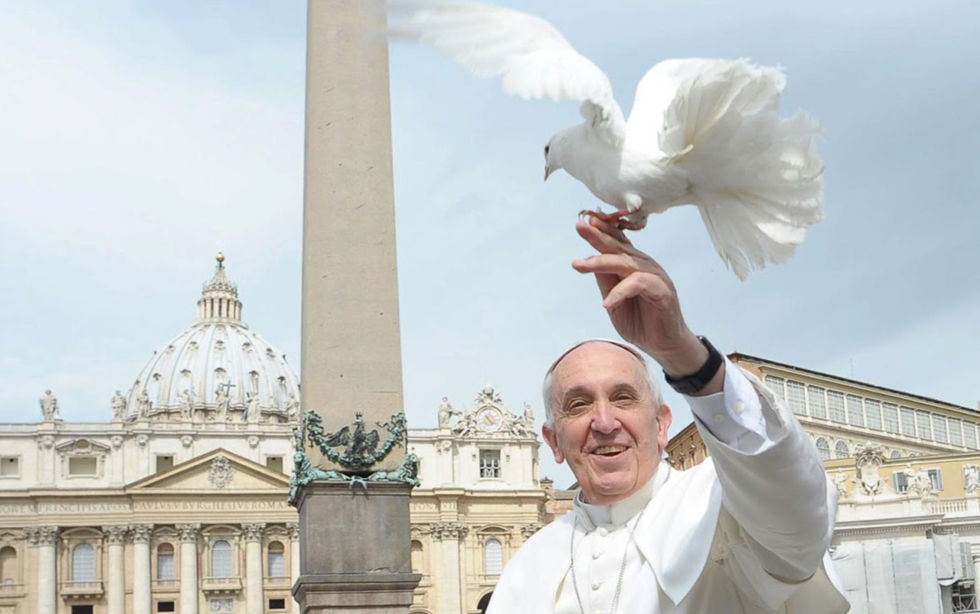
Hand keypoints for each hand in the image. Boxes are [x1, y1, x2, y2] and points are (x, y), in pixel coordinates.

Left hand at [571, 218, 711, 378]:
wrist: (664, 345)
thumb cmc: (640, 322)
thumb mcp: (614, 301)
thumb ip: (605, 281)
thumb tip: (590, 262)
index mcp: (634, 265)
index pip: (617, 243)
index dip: (602, 230)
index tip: (584, 221)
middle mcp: (645, 266)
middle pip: (619, 247)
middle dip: (598, 236)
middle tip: (580, 226)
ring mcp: (655, 277)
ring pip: (625, 263)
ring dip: (600, 262)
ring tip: (579, 265)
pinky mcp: (662, 291)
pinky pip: (638, 284)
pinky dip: (620, 291)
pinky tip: (606, 302)